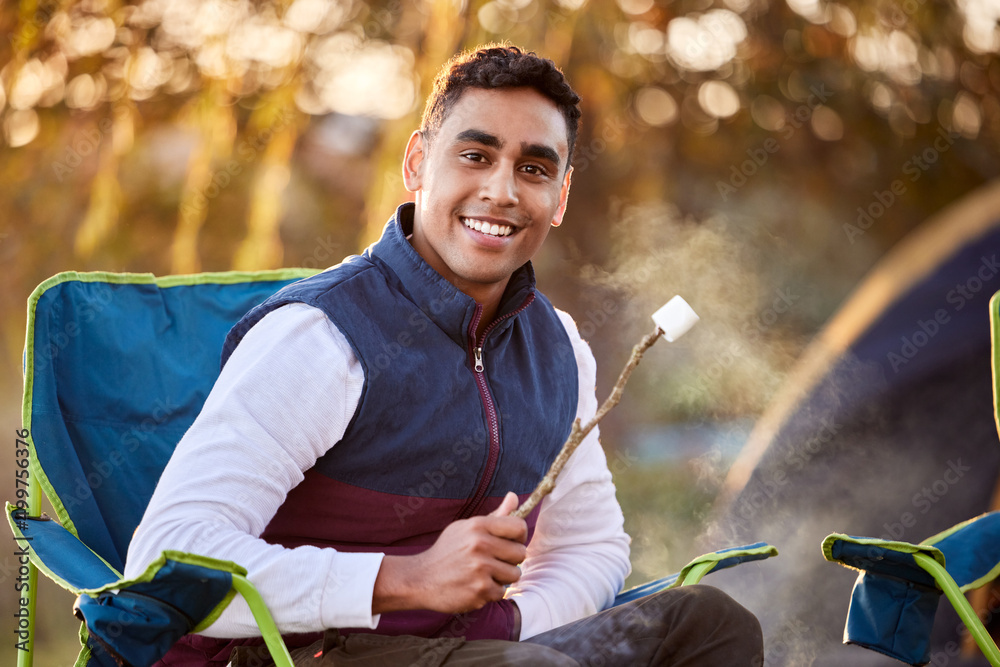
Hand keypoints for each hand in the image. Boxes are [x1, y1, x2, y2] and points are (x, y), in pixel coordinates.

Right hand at [373, 492, 526, 614]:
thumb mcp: (466, 528)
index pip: (519, 527)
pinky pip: (501, 592)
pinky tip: (475, 586)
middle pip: (521, 553)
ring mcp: (480, 569)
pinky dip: (490, 592)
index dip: (519, 536)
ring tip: (485, 574)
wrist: (421, 579)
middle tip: (495, 561)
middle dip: (511, 559)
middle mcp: (480, 545)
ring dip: (503, 577)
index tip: (511, 542)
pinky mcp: (480, 590)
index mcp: (478, 526)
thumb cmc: (447, 551)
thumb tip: (514, 495)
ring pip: (514, 574)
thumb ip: (494, 515)